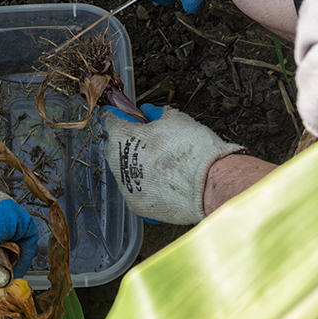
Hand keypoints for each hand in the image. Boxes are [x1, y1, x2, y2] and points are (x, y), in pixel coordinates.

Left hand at [100, 104, 242, 224]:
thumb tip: (150, 112)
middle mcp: (117, 163)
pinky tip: (163, 184)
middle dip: (124, 143)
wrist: (209, 184)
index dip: (119, 116)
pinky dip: (145, 187)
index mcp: (122, 137)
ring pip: (123, 172)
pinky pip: (136, 192)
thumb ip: (157, 114)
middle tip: (145, 141)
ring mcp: (126, 187)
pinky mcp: (137, 206)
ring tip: (159, 165)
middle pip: (112, 148)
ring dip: (135, 166)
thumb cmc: (192, 148)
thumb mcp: (175, 120)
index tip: (125, 117)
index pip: (109, 120)